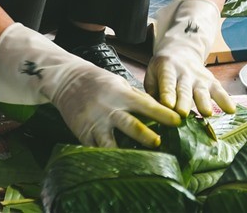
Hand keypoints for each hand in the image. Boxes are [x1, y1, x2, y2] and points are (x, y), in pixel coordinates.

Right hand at [0, 23, 180, 147]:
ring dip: (125, 153)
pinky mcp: (84, 134)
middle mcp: (109, 109)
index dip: (162, 114)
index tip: (178, 121)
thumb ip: (138, 98)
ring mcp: (95, 123)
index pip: (146, 105)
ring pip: (111, 142)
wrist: (68, 81)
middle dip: (145, 135)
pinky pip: (96, 150)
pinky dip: (106, 157)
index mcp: (122, 95)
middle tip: (158, 143)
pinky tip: (118, 165)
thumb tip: (162, 110)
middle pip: (130, 125)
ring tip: (138, 163)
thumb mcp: (121, 84)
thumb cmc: (100, 82)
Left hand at [145, 0, 235, 116]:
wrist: (181, 50)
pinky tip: (231, 110)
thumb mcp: (152, 75)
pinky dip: (226, 100)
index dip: (168, 93)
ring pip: (202, 90)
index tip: (168, 105)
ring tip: (207, 113)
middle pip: (184, 89)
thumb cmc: (162, 69)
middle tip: (183, 113)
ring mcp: (199, 77)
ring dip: (204, 102)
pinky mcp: (211, 81)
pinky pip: (219, 90)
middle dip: (184, 101)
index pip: (167, 82)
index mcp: (167, 68)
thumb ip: (152, 93)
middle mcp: (184, 72)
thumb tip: (154, 112)